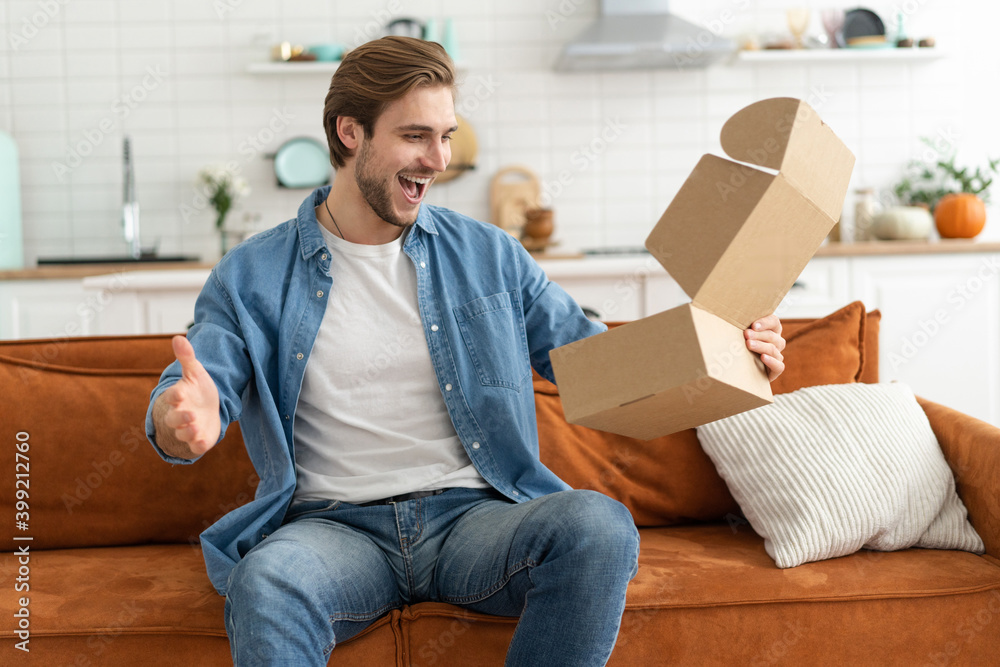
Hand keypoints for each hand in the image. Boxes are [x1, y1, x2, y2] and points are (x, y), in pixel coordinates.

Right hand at [157, 335, 220, 457]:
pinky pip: (196, 446)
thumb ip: (187, 357)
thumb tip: (178, 337)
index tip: (179, 392)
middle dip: (180, 418)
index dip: (174, 395)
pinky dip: (198, 446)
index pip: (172, 396)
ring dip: (189, 432)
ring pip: (183, 434)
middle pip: (174, 419)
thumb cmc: (198, 390)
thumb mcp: (195, 373)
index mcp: (179, 397)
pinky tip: (204, 442)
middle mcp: (180, 414)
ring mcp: (188, 429)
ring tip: (196, 427)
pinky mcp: (198, 440)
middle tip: (190, 415)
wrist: (208, 409)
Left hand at [745, 314, 784, 381]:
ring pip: (772, 349)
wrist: (742, 371)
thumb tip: (728, 314)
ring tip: (749, 344)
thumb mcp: (741, 334)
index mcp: (771, 330)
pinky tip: (763, 357)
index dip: (765, 322)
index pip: (774, 321)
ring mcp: (777, 355)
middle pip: (772, 335)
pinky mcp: (776, 369)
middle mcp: (777, 341)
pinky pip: (778, 365)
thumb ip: (740, 325)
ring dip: (761, 346)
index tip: (753, 325)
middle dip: (758, 334)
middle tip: (746, 334)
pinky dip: (771, 361)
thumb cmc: (741, 347)